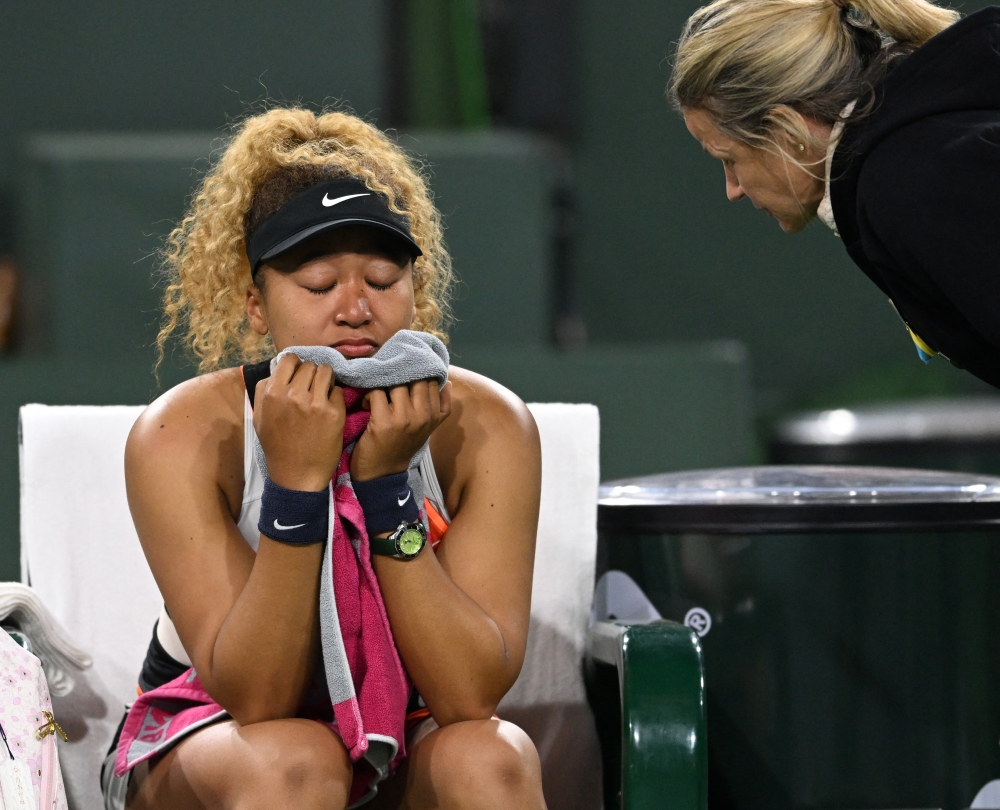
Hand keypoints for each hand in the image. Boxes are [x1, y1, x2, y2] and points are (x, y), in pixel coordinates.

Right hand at [253, 355, 345, 490]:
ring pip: (327, 371)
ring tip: (323, 393)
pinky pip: (338, 390)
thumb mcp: (260, 417)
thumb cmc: (277, 446)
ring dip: (326, 380)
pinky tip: (329, 409)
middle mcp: (294, 394)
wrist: (296, 475)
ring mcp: (316, 402)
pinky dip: (335, 396)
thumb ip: (264, 390)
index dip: (296, 365)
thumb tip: (277, 368)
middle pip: (310, 365)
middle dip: (311, 374)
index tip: (299, 376)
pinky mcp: (334, 412)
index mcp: (273, 393)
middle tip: (312, 388)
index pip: (290, 359)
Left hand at [350, 380, 451, 481]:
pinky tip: (367, 404)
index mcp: (435, 415)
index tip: (404, 376)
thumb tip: (447, 382)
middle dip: (400, 375)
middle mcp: (423, 415)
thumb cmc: (404, 445)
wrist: (383, 472)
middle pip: (415, 377)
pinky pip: (376, 392)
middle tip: (388, 380)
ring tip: (377, 394)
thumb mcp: (429, 428)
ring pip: (395, 382)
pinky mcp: (384, 421)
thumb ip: (441, 406)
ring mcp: (404, 418)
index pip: (431, 380)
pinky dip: (369, 395)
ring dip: (382, 384)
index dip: (416, 373)